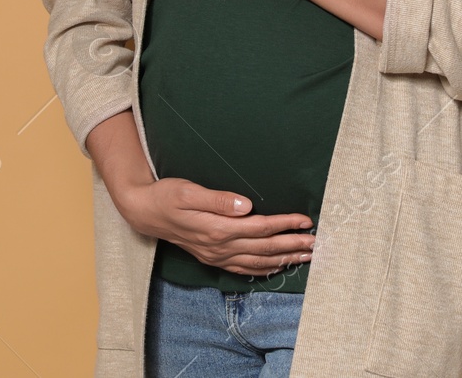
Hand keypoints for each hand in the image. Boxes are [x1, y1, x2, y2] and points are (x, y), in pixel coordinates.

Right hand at [118, 177, 315, 276]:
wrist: (145, 212)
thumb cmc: (167, 195)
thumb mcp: (189, 191)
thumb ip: (219, 200)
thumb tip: (247, 205)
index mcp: (217, 228)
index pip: (260, 228)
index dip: (284, 224)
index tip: (305, 221)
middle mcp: (219, 246)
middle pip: (263, 248)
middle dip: (292, 246)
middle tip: (316, 244)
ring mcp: (215, 255)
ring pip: (256, 262)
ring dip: (283, 260)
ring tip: (304, 257)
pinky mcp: (212, 258)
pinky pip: (242, 269)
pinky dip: (262, 270)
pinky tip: (275, 267)